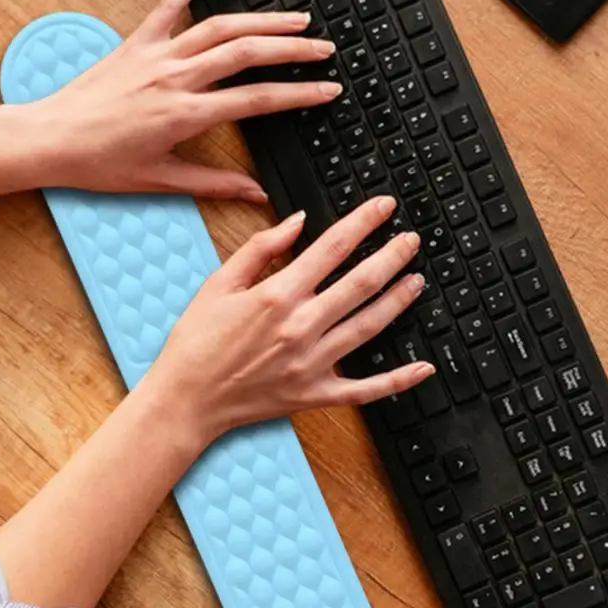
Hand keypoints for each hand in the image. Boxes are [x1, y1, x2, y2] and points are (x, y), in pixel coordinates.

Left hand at [24, 0, 340, 202]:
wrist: (48, 139)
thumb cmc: (99, 164)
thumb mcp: (160, 181)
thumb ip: (213, 184)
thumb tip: (255, 193)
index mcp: (184, 114)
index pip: (256, 100)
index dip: (298, 94)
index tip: (327, 89)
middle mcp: (175, 77)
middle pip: (246, 53)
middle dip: (292, 49)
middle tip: (325, 47)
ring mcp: (156, 54)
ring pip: (219, 27)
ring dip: (261, 19)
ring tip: (295, 17)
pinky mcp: (136, 41)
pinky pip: (169, 4)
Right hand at [139, 196, 435, 444]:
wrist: (185, 399)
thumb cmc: (195, 342)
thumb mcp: (218, 283)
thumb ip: (259, 248)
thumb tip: (296, 220)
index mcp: (277, 295)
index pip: (332, 247)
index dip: (364, 222)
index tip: (383, 208)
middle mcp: (301, 327)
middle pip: (361, 283)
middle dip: (392, 256)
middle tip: (412, 240)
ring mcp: (312, 363)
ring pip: (369, 327)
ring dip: (398, 301)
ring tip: (417, 281)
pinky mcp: (314, 394)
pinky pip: (365, 389)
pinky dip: (397, 380)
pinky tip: (422, 367)